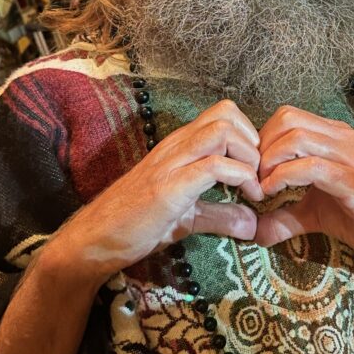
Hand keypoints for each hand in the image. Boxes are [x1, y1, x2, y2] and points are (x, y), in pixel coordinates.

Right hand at [49, 100, 262, 283]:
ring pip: (223, 130)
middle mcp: (176, 146)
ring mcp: (171, 163)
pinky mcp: (169, 188)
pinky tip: (245, 200)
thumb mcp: (187, 217)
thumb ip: (220, 216)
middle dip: (254, 142)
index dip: (250, 136)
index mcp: (180, 147)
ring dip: (249, 156)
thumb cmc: (136, 225)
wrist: (95, 240)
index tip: (257, 170)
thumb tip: (253, 224)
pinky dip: (240, 178)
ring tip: (252, 186)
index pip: (223, 114)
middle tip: (258, 175)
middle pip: (227, 112)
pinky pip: (214, 166)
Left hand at [254, 106, 353, 286]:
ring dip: (269, 162)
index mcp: (335, 138)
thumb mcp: (318, 215)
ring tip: (261, 189)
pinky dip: (284, 177)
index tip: (252, 172)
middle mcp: (343, 138)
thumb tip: (253, 231)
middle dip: (261, 148)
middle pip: (287, 119)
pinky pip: (312, 167)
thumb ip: (286, 217)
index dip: (262, 141)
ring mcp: (351, 156)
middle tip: (253, 180)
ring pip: (296, 136)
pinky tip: (274, 194)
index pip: (287, 117)